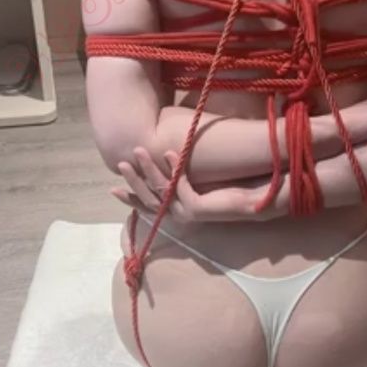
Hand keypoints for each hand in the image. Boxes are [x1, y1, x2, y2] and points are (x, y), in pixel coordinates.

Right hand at [111, 148, 264, 222]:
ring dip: (148, 169)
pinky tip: (169, 151)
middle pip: (148, 198)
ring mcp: (188, 213)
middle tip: (122, 163)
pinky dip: (173, 168)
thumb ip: (183, 178)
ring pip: (160, 190)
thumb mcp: (201, 184)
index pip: (148, 206)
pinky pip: (179, 184)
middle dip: (134, 180)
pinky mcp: (197, 208)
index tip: (113, 188)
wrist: (253, 201)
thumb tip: (169, 157)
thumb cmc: (230, 190)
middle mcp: (180, 216)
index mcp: (178, 212)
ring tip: (139, 151)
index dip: (131, 198)